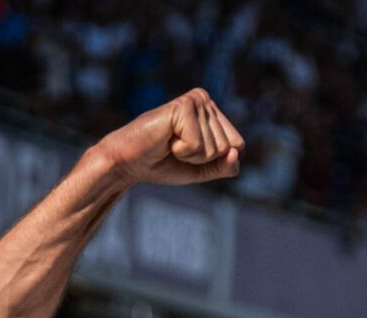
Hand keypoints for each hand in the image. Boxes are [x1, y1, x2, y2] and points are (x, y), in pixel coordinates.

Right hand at [95, 89, 243, 188]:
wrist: (129, 162)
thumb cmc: (163, 164)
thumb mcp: (202, 169)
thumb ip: (225, 166)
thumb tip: (236, 152)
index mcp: (212, 111)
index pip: (237, 145)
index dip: (213, 159)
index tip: (188, 152)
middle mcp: (205, 100)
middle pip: (227, 146)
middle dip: (202, 157)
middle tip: (176, 148)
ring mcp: (195, 100)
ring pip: (215, 147)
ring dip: (191, 154)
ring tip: (170, 143)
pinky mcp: (183, 106)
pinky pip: (197, 144)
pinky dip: (182, 150)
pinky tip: (166, 139)